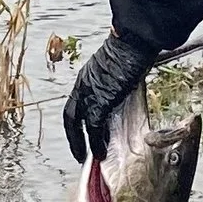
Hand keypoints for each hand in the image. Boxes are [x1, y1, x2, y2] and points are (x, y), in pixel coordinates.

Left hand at [63, 32, 154, 161]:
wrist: (131, 43)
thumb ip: (113, 84)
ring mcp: (89, 94)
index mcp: (86, 78)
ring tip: (91, 158)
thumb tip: (122, 95)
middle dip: (73, 137)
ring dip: (83, 143)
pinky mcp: (100, 101)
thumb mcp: (116, 69)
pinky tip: (101, 152)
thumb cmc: (129, 51)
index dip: (76, 122)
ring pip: (81, 125)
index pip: (75, 104)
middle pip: (71, 117)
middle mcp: (83, 86)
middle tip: (79, 154)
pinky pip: (95, 128)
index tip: (80, 134)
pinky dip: (96, 142)